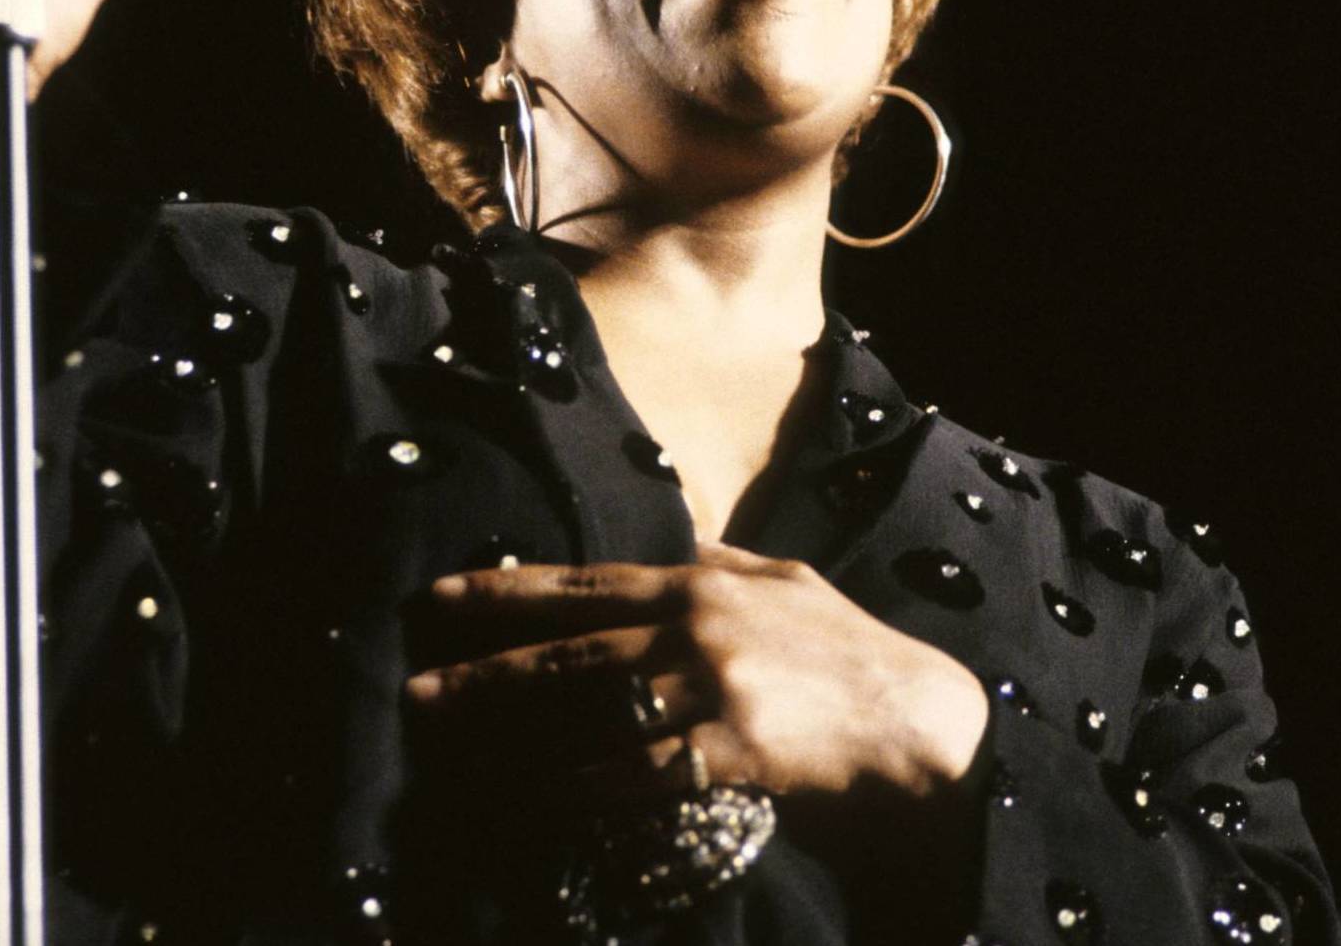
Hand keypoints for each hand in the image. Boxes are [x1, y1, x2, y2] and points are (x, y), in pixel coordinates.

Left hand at [406, 540, 988, 806]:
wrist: (923, 723)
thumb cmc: (854, 653)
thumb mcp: (790, 583)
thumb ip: (723, 561)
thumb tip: (670, 539)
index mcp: (704, 584)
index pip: (586, 582)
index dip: (508, 589)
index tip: (441, 597)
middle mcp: (698, 627)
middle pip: (570, 648)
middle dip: (486, 669)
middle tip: (417, 691)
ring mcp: (714, 688)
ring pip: (593, 710)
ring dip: (520, 733)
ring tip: (458, 752)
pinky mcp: (734, 749)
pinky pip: (642, 774)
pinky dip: (589, 789)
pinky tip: (546, 799)